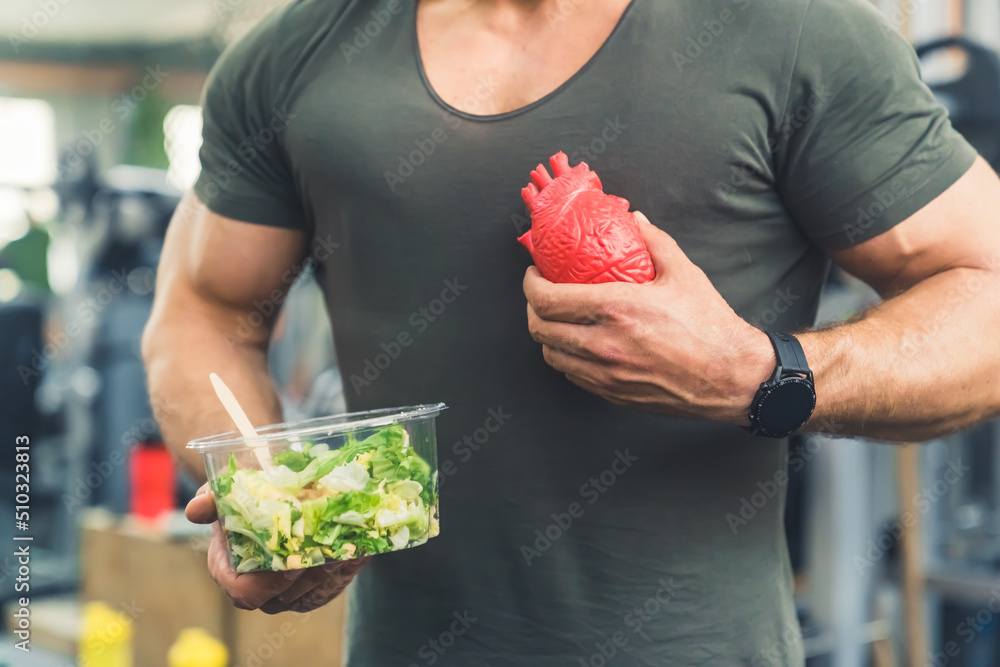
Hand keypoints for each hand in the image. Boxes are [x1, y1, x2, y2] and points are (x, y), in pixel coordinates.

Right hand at [185, 484, 368, 613]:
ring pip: (313, 593)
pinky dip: (344, 571)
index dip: (269, 584)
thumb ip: (212, 500)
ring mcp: (287, 592)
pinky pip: (331, 588)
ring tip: (344, 548)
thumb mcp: (225, 491)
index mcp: (230, 572)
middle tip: (329, 553)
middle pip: (286, 595)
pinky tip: (354, 550)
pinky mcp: (314, 588)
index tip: (291, 564)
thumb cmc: (244, 493)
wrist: (272, 492)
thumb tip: (196, 510)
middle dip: (309, 575)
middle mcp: (258, 588)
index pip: (247, 594)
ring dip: (331, 572)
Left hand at [523, 211, 774, 424]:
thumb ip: (655, 242)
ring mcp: (605, 374)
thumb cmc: (709, 326)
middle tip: (541, 295)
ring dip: (547, 336)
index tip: (534, 275)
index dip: (531, 285)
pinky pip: (573, 376)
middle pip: (539, 329)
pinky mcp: (612, 394)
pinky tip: (577, 345)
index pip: (547, 300)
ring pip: (551, 356)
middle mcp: (602, 344)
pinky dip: (566, 358)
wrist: (730, 377)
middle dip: (532, 309)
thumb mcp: (683, 273)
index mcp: (615, 309)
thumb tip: (636, 220)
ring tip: (556, 320)